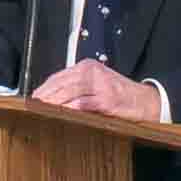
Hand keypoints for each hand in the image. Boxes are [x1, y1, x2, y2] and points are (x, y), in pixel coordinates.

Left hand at [35, 59, 162, 122]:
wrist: (147, 101)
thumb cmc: (120, 94)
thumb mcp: (98, 83)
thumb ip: (78, 86)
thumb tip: (52, 97)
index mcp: (88, 67)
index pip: (59, 76)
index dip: (44, 87)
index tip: (33, 98)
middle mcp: (92, 72)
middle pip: (61, 83)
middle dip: (45, 95)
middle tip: (32, 106)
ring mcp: (100, 85)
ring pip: (69, 92)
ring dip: (53, 102)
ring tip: (41, 110)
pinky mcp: (107, 100)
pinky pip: (84, 103)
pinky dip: (71, 108)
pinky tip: (61, 113)